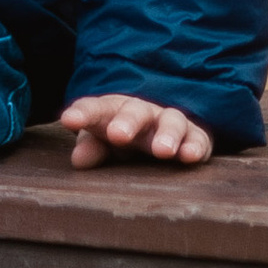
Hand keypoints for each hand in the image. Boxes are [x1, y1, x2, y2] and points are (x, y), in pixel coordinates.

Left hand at [58, 95, 213, 169]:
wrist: (164, 130)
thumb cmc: (123, 139)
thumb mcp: (103, 143)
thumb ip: (91, 147)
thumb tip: (78, 159)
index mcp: (115, 111)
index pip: (98, 108)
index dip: (83, 113)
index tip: (69, 120)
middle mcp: (144, 113)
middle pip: (135, 110)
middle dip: (127, 121)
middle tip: (117, 135)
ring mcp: (170, 123)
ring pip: (171, 120)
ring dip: (167, 133)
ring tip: (162, 151)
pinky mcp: (195, 137)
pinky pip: (198, 138)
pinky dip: (195, 145)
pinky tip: (190, 156)